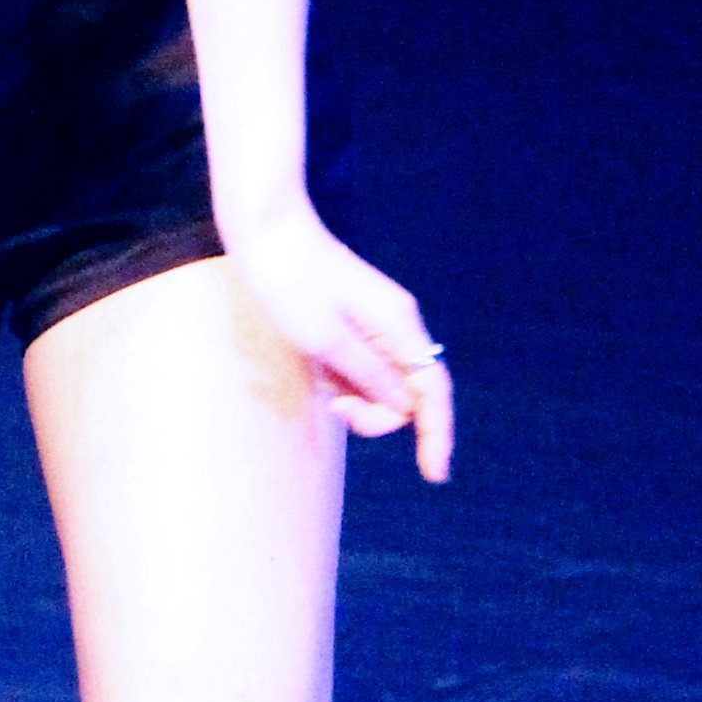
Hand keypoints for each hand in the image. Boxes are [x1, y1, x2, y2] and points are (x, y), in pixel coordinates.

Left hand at [220, 193, 453, 479]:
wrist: (264, 227)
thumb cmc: (289, 281)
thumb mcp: (323, 339)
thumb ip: (366, 375)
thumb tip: (402, 406)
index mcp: (399, 326)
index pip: (432, 391)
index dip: (437, 434)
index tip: (434, 475)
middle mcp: (395, 326)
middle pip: (404, 394)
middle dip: (375, 414)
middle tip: (334, 405)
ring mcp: (373, 324)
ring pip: (376, 384)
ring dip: (351, 395)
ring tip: (316, 373)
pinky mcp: (350, 324)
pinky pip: (354, 368)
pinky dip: (336, 378)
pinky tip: (312, 364)